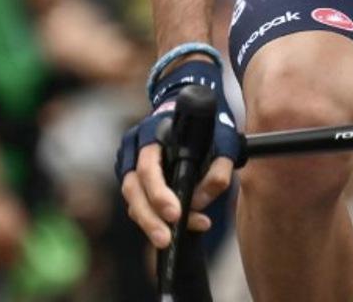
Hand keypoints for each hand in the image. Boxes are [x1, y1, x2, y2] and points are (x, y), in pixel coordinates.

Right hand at [116, 57, 241, 248]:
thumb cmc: (205, 127)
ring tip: (170, 239)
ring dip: (149, 223)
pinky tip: (176, 226)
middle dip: (149, 218)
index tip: (176, 213)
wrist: (189, 113)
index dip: (159, 193)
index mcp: (152, 132)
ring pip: (132, 200)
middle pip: (132, 189)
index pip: (148, 166)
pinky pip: (137, 204)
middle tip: (166, 238)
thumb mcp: (223, 140)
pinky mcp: (134, 180)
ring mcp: (129, 164)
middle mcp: (134, 148)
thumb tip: (199, 201)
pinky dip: (153, 218)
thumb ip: (219, 169)